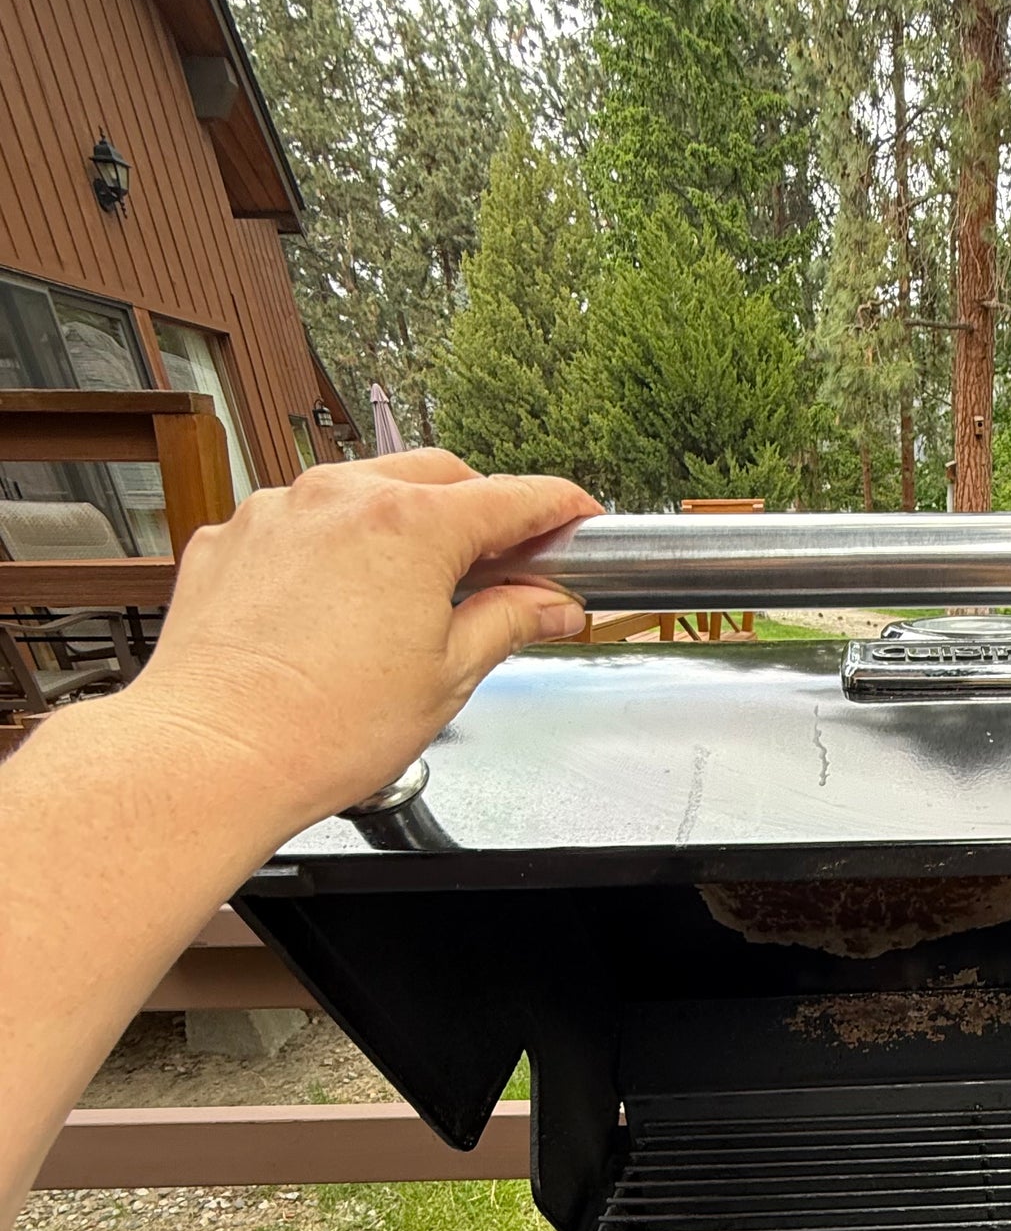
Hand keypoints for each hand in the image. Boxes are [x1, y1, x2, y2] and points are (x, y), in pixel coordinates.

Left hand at [124, 450, 600, 839]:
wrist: (214, 754)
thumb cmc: (324, 727)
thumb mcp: (448, 677)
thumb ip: (508, 622)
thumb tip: (549, 604)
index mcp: (412, 525)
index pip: (511, 497)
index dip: (558, 507)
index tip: (577, 518)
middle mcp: (342, 497)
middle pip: (437, 476)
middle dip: (478, 508)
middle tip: (503, 562)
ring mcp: (279, 510)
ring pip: (362, 490)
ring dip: (402, 523)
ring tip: (413, 590)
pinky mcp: (232, 537)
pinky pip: (299, 523)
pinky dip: (333, 548)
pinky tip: (337, 607)